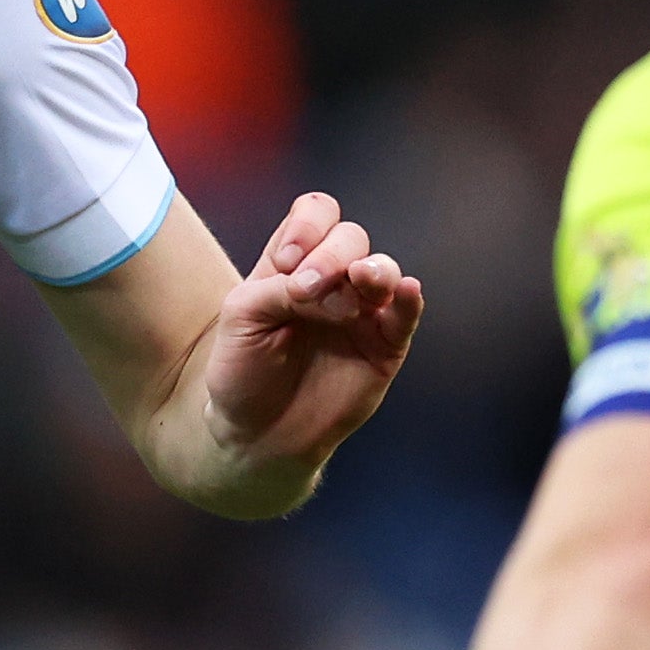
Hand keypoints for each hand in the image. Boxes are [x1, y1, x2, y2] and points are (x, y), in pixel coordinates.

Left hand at [192, 192, 424, 475]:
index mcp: (293, 264)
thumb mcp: (241, 316)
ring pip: (382, 269)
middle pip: (350, 237)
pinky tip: (405, 291)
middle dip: (331, 255)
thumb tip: (328, 283)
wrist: (256, 434)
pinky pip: (405, 314)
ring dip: (371, 270)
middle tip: (306, 291)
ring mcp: (362, 312)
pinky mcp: (385, 346)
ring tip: (357, 286)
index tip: (289, 261)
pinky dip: (408, 299)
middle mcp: (332, 281)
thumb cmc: (242, 371)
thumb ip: (277, 286)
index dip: (307, 226)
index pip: (316, 214)